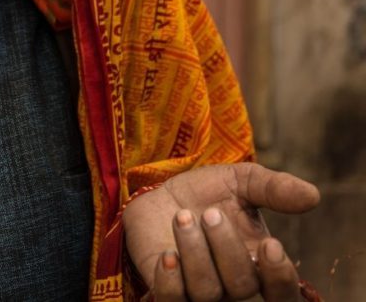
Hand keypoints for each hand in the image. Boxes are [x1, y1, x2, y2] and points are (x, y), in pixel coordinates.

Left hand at [123, 163, 319, 300]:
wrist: (159, 193)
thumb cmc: (207, 193)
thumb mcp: (242, 182)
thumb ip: (274, 189)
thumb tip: (313, 195)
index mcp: (260, 268)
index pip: (283, 295)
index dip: (280, 278)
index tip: (269, 245)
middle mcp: (232, 287)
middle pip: (242, 287)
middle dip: (227, 247)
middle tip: (211, 213)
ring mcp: (198, 291)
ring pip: (206, 291)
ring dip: (194, 251)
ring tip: (182, 216)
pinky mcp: (165, 288)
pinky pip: (172, 300)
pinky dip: (170, 281)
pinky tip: (168, 255)